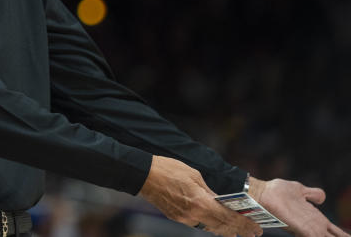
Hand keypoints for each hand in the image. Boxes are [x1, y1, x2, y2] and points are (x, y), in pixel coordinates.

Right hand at [139, 155, 261, 236]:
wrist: (143, 175)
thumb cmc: (168, 169)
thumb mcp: (194, 175)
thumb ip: (209, 191)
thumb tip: (220, 200)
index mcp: (201, 201)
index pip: (228, 217)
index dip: (244, 224)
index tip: (256, 228)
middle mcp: (194, 214)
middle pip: (222, 226)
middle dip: (239, 230)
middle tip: (253, 233)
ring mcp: (184, 218)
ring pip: (210, 227)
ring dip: (225, 230)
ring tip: (238, 232)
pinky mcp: (176, 217)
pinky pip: (198, 224)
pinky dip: (210, 225)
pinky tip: (216, 225)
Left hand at [250, 177, 349, 236]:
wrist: (260, 192)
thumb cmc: (277, 191)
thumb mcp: (299, 190)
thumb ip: (312, 194)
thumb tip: (322, 198)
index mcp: (313, 216)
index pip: (330, 229)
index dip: (340, 234)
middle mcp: (310, 223)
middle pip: (329, 234)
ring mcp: (304, 226)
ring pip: (323, 236)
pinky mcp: (297, 226)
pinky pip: (314, 236)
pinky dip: (319, 236)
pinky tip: (322, 236)